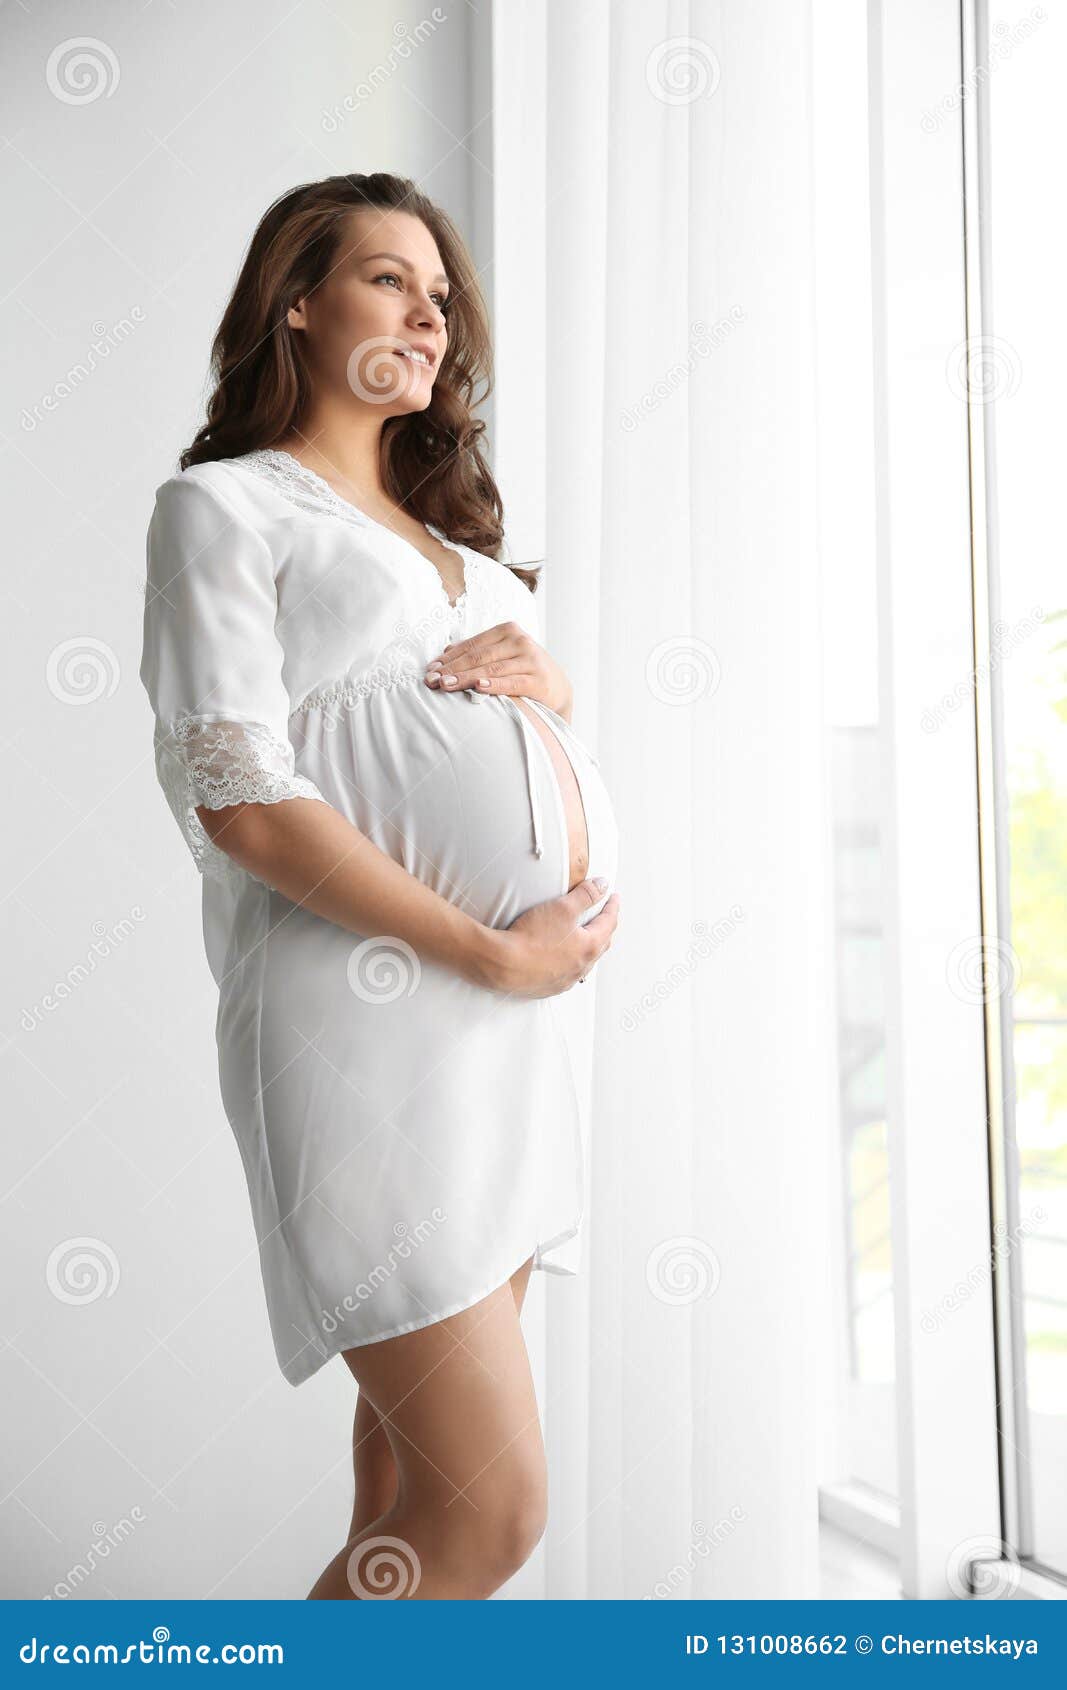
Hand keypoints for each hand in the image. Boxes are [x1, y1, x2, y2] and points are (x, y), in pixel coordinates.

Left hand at [424, 621, 573, 718]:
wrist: (558, 688)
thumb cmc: (523, 670)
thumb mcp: (503, 655)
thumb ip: (478, 651)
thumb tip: (445, 652)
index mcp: (507, 630)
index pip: (471, 645)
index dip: (449, 658)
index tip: (430, 670)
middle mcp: (519, 641)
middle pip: (478, 656)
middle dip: (452, 670)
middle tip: (432, 680)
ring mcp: (530, 659)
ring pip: (491, 669)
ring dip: (465, 678)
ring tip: (446, 685)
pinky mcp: (539, 680)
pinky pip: (512, 682)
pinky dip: (495, 685)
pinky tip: (479, 687)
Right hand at [481, 879, 620, 998]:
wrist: (502, 965)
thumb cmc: (531, 937)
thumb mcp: (562, 907)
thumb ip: (585, 895)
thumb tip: (603, 885)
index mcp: (589, 946)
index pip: (608, 922)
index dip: (612, 907)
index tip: (614, 898)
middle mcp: (581, 967)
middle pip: (601, 944)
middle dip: (605, 927)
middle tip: (604, 916)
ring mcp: (566, 980)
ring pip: (585, 962)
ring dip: (589, 947)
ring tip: (586, 938)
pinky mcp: (549, 987)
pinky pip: (568, 974)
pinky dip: (571, 962)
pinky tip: (564, 959)